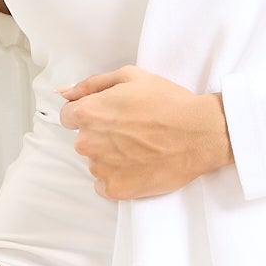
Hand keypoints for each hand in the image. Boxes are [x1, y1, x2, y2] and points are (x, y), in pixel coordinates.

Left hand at [61, 67, 233, 198]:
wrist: (200, 134)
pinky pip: (104, 184)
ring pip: (95, 162)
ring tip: (140, 148)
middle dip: (101, 136)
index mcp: (88, 113)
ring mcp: (101, 168)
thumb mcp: (131, 77)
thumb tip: (65, 92)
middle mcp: (88, 142)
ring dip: (110, 157)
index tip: (111, 116)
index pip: (68, 117)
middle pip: (83, 140)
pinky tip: (139, 165)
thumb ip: (91, 84)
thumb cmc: (168, 103)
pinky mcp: (115, 189)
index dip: (90, 114)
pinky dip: (118, 177)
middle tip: (131, 131)